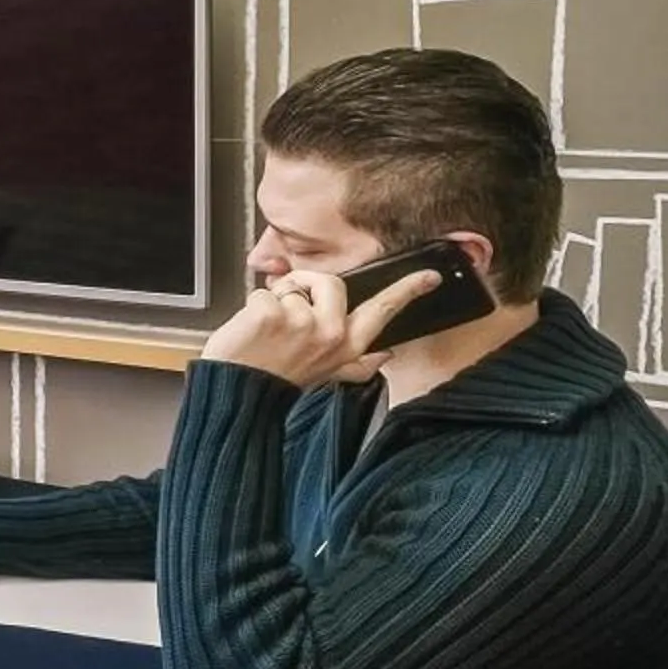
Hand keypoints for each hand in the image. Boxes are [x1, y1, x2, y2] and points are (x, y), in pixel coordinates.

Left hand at [201, 266, 437, 388]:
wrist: (238, 392)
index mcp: (347, 346)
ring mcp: (301, 324)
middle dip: (305, 285)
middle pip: (331, 282)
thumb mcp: (324, 373)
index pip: (383, 310)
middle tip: (287, 312)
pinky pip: (261, 293)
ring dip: (273, 299)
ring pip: (291, 286)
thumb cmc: (276, 378)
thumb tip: (386, 357)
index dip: (408, 291)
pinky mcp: (271, 316)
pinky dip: (251, 306)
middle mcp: (330, 335)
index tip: (429, 276)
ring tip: (266, 328)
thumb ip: (356, 364)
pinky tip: (250, 331)